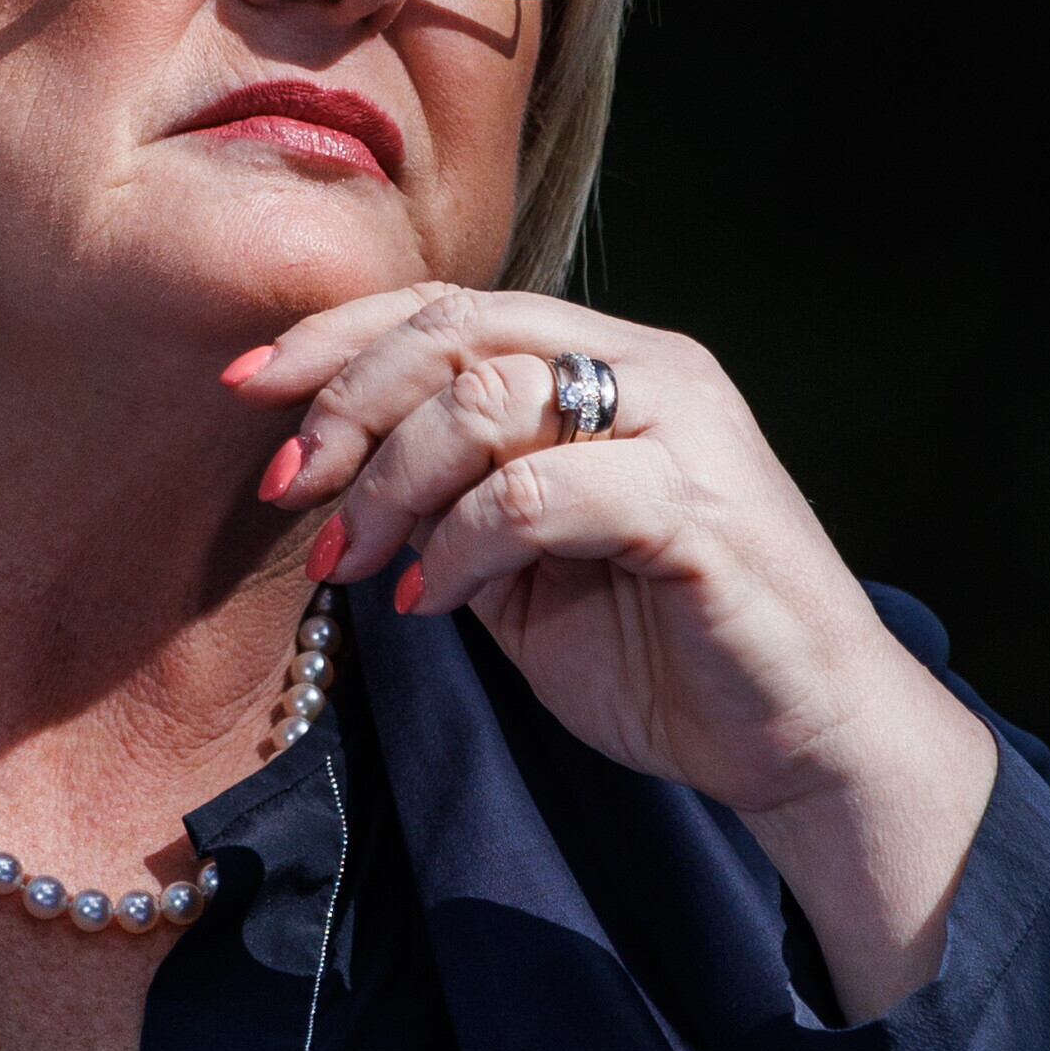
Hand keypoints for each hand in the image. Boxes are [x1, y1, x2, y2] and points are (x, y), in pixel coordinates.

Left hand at [232, 285, 999, 1016]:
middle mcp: (651, 368)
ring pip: (493, 398)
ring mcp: (684, 429)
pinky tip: (432, 599)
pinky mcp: (699, 507)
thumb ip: (451, 505)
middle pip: (461, 331)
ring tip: (360, 562)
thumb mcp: (526, 570)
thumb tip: (330, 481)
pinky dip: (465, 543)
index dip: (339, 337)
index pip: (452, 308)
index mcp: (609, 362)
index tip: (244, 389)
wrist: (806, 742)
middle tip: (292, 487)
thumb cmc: (667, 653)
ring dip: (398, 482)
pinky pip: (543, 493)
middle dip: (349, 400)